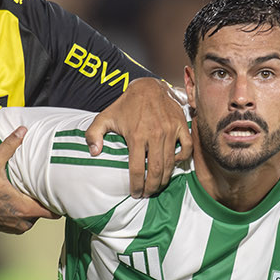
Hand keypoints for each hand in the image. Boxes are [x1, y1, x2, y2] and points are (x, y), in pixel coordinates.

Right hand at [0, 126, 57, 233]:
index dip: (57, 202)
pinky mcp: (8, 229)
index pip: (53, 212)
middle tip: (41, 188)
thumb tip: (21, 131)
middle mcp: (22, 221)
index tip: (57, 192)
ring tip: (28, 194)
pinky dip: (22, 214)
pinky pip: (23, 223)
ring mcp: (15, 227)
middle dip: (43, 202)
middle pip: (44, 214)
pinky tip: (16, 202)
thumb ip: (9, 146)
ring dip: (32, 208)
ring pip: (34, 219)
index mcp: (24, 208)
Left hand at [86, 77, 191, 197]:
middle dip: (152, 187)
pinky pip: (186, 148)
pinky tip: (173, 164)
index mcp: (136, 135)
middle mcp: (155, 134)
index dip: (136, 185)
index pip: (137, 168)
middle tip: (147, 194)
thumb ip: (93, 134)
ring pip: (170, 163)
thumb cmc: (125, 105)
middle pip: (156, 170)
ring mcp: (170, 130)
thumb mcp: (105, 117)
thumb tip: (94, 152)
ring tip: (158, 186)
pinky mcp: (181, 125)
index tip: (135, 193)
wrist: (148, 86)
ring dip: (165, 179)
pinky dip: (182, 159)